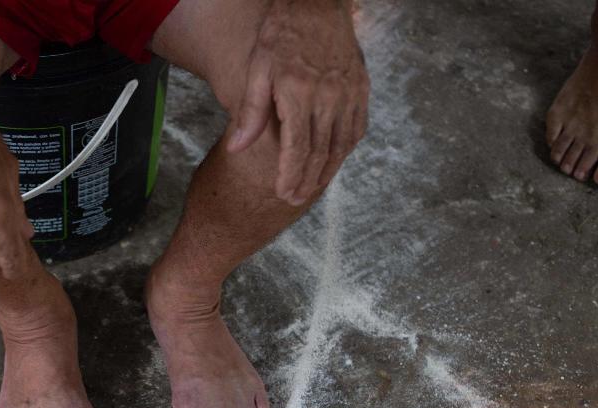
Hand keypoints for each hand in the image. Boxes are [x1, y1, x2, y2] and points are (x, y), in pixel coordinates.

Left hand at [227, 0, 368, 205]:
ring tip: (312, 188)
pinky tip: (334, 161)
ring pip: (341, 144)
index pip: (297, 147)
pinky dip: (346, 149)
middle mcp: (329, 97)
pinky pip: (357, 127)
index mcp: (300, 93)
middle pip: (320, 151)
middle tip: (295, 198)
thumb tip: (236, 149)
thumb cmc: (280, 35)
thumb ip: (249, 112)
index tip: (282, 194)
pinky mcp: (361, 88)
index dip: (290, 174)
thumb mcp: (257, 69)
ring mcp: (349, 93)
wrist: (316, 4)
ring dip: (327, 170)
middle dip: (307, 180)